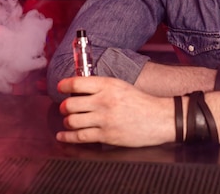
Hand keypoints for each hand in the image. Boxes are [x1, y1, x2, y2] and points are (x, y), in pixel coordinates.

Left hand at [56, 76, 172, 146]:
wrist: (159, 118)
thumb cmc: (140, 102)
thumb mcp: (120, 86)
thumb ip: (100, 87)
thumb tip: (79, 89)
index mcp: (107, 85)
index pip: (76, 83)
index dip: (64, 86)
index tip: (60, 88)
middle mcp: (103, 101)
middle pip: (70, 104)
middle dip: (64, 107)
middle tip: (65, 108)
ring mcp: (104, 119)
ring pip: (73, 121)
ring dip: (67, 121)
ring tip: (69, 121)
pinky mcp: (107, 135)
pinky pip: (80, 136)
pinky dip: (68, 137)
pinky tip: (63, 135)